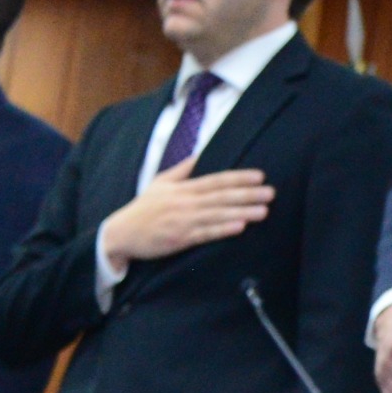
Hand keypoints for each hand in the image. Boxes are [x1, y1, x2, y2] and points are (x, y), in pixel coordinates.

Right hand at [96, 168, 271, 266]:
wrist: (120, 234)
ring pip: (217, 215)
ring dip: (242, 212)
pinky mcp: (179, 240)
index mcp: (183, 189)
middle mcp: (185, 203)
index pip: (216, 180)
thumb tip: (200, 153)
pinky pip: (204, 234)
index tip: (260, 176)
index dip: (239, 178)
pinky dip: (222, 230)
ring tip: (264, 211)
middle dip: (248, 194)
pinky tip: (239, 227)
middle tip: (271, 192)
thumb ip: (182, 169)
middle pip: (221, 197)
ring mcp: (183, 222)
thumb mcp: (160, 183)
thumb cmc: (143, 208)